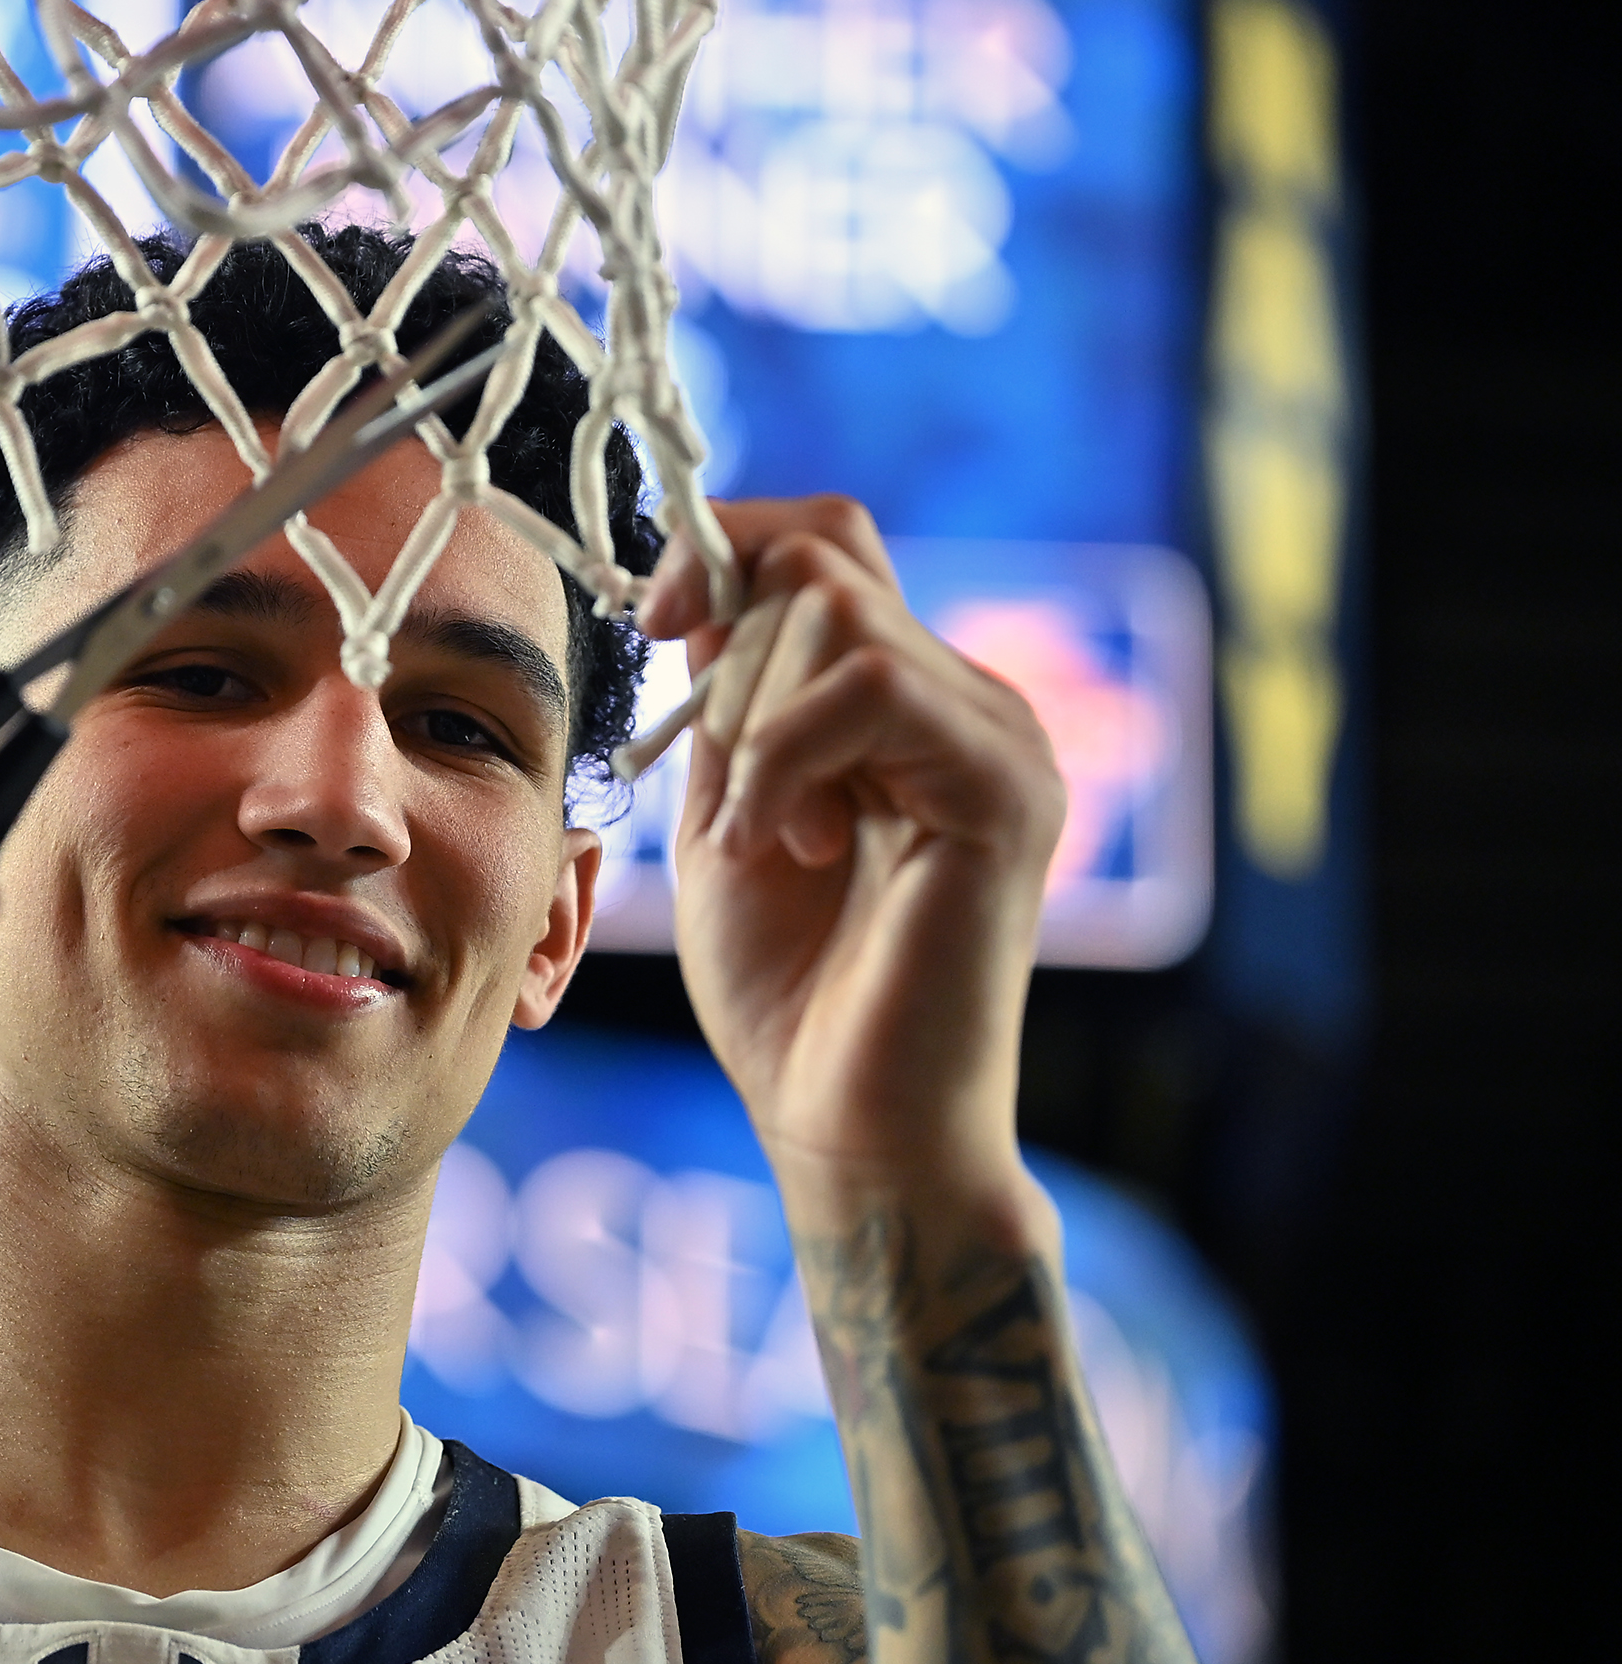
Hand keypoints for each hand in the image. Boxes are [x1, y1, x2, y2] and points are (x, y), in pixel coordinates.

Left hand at [636, 497, 1063, 1193]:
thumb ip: (730, 700)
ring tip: (765, 838)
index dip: (729, 547)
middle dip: (729, 668)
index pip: (829, 540)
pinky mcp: (1006, 789)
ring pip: (838, 615)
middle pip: (822, 563)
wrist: (846, 1123)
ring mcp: (1000, 740)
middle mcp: (969, 702)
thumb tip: (702, 583)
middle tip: (728, 796)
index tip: (658, 620)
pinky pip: (872, 687)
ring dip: (755, 726)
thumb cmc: (785, 988)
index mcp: (906, 701)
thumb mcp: (729, 807)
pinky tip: (785, 849)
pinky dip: (788, 760)